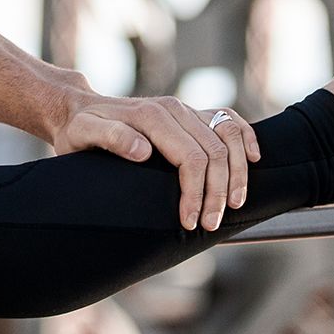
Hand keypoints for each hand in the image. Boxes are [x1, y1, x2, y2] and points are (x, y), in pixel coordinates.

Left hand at [44, 87, 259, 231]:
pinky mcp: (191, 115)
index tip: (190, 221)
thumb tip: (143, 150)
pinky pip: (230, 121)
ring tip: (233, 205)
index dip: (196, 192)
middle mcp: (175, 109)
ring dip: (238, 172)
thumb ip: (111, 138)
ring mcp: (186, 110)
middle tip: (209, 225)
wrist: (79, 109)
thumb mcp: (83, 134)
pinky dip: (246, 138)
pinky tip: (254, 159)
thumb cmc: (80, 129)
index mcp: (153, 116)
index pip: (191, 158)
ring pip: (229, 137)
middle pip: (215, 152)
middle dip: (218, 192)